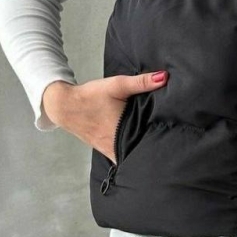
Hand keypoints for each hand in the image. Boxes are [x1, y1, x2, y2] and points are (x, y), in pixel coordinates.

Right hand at [42, 71, 168, 161]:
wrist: (64, 105)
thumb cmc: (91, 96)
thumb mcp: (117, 85)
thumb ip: (142, 82)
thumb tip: (165, 77)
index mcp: (122, 134)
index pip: (147, 150)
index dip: (160, 150)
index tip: (172, 149)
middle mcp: (116, 148)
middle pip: (140, 157)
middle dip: (152, 154)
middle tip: (168, 150)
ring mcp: (109, 151)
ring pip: (130, 158)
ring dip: (140, 155)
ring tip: (157, 151)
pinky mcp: (104, 149)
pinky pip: (120, 156)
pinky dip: (129, 153)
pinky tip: (137, 147)